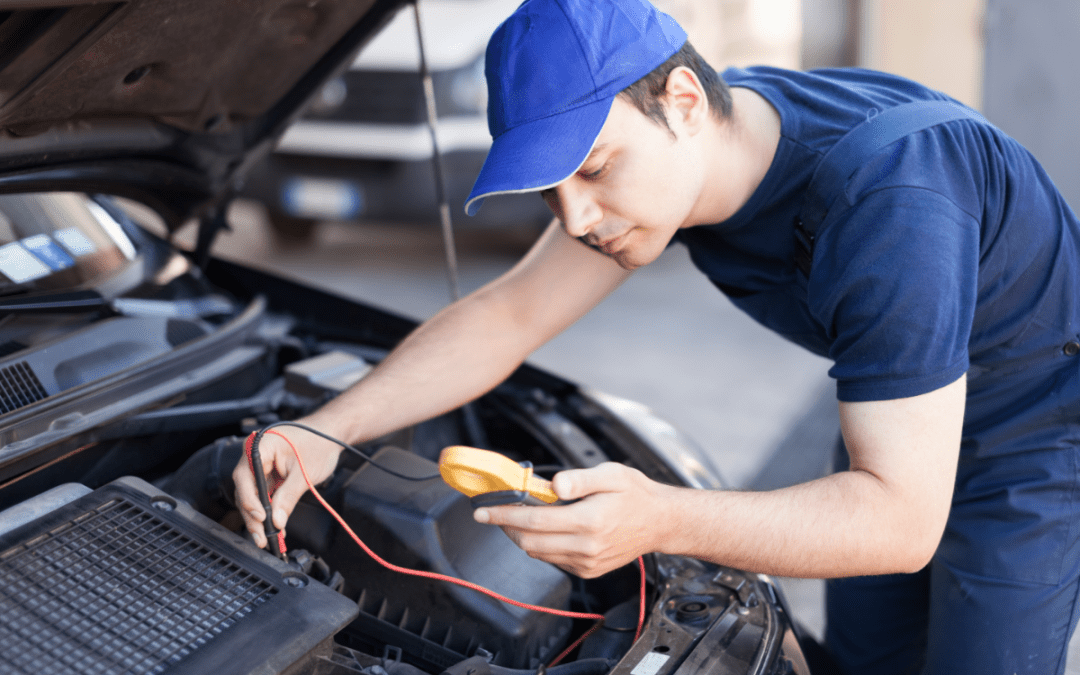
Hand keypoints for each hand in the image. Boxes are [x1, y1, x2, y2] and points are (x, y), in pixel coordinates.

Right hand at [232, 425, 342, 547]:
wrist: (330, 434)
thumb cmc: (319, 443)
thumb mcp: (305, 473)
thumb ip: (288, 497)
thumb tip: (276, 521)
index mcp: (260, 447)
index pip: (244, 477)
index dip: (249, 500)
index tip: (261, 517)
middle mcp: (256, 456)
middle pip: (245, 490)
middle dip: (253, 516)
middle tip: (261, 537)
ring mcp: (261, 466)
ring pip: (252, 496)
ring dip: (259, 518)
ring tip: (267, 537)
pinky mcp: (269, 475)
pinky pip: (263, 495)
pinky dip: (268, 510)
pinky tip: (275, 526)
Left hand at [473, 462, 675, 577]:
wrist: (661, 522)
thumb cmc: (636, 494)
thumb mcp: (611, 474)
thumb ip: (579, 479)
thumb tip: (553, 485)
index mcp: (590, 521)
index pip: (533, 519)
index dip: (503, 514)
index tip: (483, 509)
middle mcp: (586, 547)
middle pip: (529, 541)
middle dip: (506, 525)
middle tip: (494, 510)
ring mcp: (586, 563)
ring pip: (537, 553)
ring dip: (521, 535)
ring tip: (516, 516)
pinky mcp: (588, 571)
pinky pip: (552, 560)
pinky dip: (540, 545)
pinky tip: (543, 528)